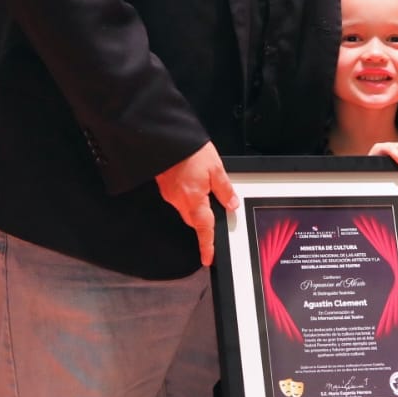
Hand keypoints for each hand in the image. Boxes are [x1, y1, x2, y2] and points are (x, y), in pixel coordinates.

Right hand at [154, 142, 238, 266]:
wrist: (165, 138)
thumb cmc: (189, 151)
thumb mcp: (215, 168)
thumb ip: (225, 189)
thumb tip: (232, 204)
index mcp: (194, 199)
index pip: (204, 228)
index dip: (207, 245)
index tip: (208, 258)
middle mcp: (180, 201)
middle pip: (194, 221)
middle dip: (204, 223)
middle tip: (214, 219)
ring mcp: (170, 195)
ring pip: (186, 211)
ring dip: (196, 209)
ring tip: (205, 194)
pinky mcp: (165, 187)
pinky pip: (179, 200)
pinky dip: (188, 198)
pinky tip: (192, 185)